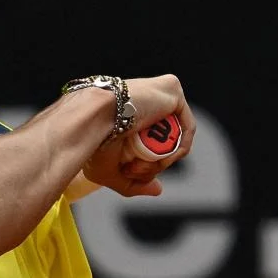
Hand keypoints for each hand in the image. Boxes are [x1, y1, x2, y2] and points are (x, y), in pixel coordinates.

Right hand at [82, 75, 195, 196]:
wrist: (91, 120)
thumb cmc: (92, 142)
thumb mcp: (109, 172)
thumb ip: (134, 184)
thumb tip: (158, 189)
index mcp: (127, 113)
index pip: (148, 142)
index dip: (144, 163)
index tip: (127, 170)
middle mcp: (144, 100)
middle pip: (163, 141)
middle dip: (151, 163)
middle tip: (132, 168)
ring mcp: (159, 92)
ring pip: (174, 137)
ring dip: (161, 160)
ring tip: (139, 163)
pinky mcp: (172, 88)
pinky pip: (186, 126)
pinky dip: (177, 149)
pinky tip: (160, 157)